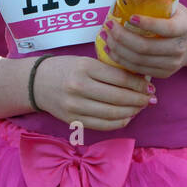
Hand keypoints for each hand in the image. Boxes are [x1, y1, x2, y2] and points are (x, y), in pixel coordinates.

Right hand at [31, 55, 151, 130]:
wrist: (36, 83)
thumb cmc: (65, 68)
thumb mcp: (86, 61)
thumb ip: (109, 71)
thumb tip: (139, 81)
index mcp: (85, 67)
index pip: (120, 78)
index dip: (139, 84)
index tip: (150, 86)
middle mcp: (79, 87)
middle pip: (119, 97)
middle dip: (139, 100)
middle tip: (150, 99)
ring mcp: (75, 106)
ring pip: (112, 114)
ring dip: (132, 112)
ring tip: (140, 108)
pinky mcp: (73, 120)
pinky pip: (102, 125)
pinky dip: (118, 123)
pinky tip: (127, 117)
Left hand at [97, 3, 186, 78]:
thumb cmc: (178, 20)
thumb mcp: (174, 7)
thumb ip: (156, 1)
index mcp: (184, 28)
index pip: (166, 28)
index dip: (146, 23)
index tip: (130, 17)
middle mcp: (179, 48)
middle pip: (145, 47)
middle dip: (122, 37)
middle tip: (109, 26)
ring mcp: (172, 64)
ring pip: (138, 60)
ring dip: (118, 49)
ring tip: (106, 37)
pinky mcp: (164, 73)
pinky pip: (138, 69)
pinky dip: (121, 60)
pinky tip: (111, 50)